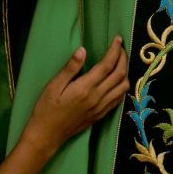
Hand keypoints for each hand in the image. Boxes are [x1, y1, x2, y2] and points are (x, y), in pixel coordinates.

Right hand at [20, 38, 129, 154]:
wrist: (47, 135)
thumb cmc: (47, 108)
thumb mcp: (54, 85)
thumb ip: (70, 68)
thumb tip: (82, 50)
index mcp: (86, 88)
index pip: (107, 65)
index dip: (115, 50)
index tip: (118, 38)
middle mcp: (97, 98)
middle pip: (120, 74)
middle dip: (123, 58)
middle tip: (120, 47)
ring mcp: (101, 108)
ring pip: (123, 87)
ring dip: (125, 72)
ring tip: (120, 62)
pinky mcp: (101, 115)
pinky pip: (119, 99)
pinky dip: (122, 87)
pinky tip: (116, 81)